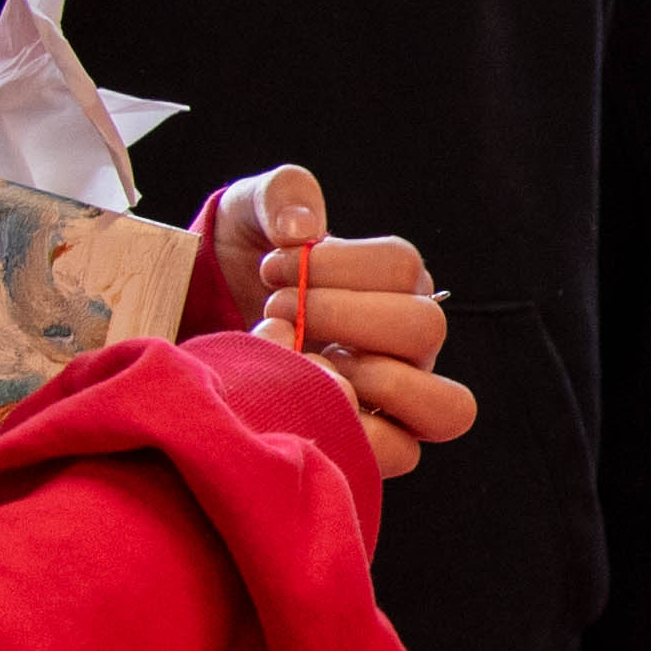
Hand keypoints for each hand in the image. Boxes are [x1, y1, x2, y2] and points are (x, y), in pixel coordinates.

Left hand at [200, 165, 473, 481]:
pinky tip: (300, 402)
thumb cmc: (243, 269)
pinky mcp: (371, 445)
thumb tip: (304, 229)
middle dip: (340, 317)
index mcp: (395, 282)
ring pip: (443, 406)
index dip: (333, 266)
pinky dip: (354, 431)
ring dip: (366, 381)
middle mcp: (410, 342)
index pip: (401, 267)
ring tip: (305, 362)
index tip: (272, 267)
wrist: (207, 323)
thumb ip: (282, 196)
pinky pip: (400, 454)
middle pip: (425, 329)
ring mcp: (398, 400)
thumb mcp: (250, 212)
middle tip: (279, 312)